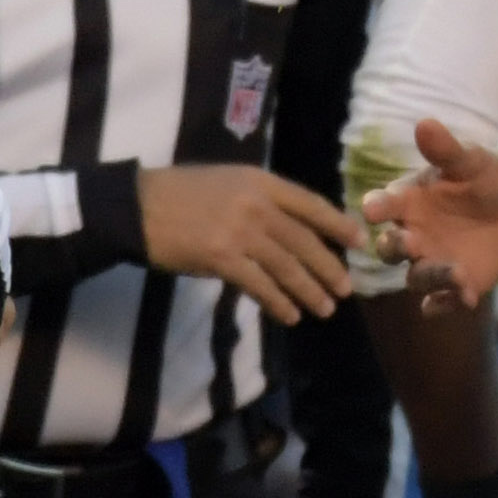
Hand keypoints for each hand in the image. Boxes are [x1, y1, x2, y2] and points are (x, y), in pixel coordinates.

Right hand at [139, 164, 361, 324]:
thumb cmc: (182, 193)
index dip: (338, 225)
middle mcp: (257, 205)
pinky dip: (278, 302)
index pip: (311, 204)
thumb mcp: (229, 182)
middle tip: (346, 290)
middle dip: (329, 267)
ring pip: (287, 266)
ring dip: (309, 290)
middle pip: (305, 240)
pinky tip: (290, 315)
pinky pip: (259, 285)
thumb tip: (292, 229)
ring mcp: (240, 232)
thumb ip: (261, 200)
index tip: (359, 242)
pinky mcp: (222, 258)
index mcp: (262, 182)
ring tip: (325, 309)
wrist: (138, 207)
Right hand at [360, 121, 497, 314]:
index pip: (382, 206)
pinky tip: (466, 300)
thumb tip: (425, 123)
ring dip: (432, 278)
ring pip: (417, 278)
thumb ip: (445, 148)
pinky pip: (442, 301)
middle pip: (390, 249)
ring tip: (459, 274)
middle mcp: (411, 235)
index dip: (376, 208)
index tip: (373, 209)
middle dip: (396, 247)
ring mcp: (430, 262)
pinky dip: (449, 304)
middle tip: (410, 243)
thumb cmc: (484, 177)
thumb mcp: (469, 159)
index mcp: (406, 202)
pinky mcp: (453, 285)